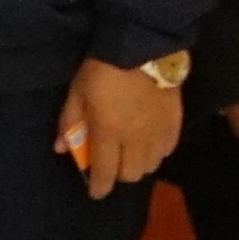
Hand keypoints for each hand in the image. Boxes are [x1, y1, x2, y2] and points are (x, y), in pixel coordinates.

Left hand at [59, 56, 187, 196]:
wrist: (144, 46)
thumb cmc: (102, 68)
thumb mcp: (77, 93)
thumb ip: (70, 123)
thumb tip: (62, 149)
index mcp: (108, 132)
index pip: (106, 172)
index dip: (99, 187)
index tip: (95, 192)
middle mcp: (136, 139)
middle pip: (131, 174)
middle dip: (118, 174)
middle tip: (110, 163)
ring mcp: (159, 132)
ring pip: (152, 166)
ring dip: (138, 164)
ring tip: (128, 152)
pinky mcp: (176, 122)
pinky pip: (167, 150)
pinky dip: (157, 152)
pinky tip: (148, 142)